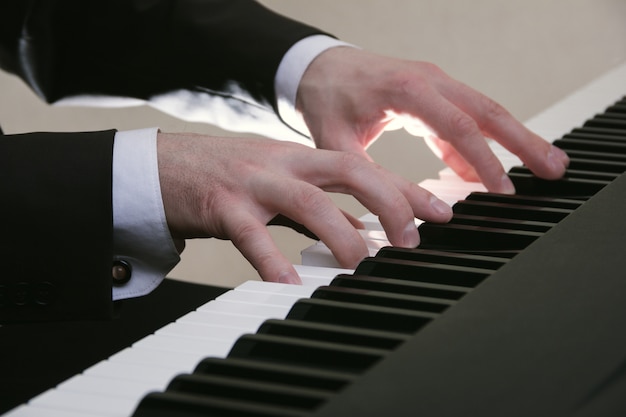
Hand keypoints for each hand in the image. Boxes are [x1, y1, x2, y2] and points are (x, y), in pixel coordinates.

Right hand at [157, 132, 451, 282]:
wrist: (163, 166)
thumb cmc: (227, 176)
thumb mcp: (279, 179)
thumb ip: (320, 201)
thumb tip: (362, 226)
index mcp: (301, 157)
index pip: (364, 167)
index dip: (405, 188)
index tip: (441, 211)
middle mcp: (284, 163)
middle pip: (348, 170)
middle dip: (388, 202)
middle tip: (409, 240)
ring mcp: (254, 182)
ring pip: (309, 202)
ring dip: (343, 234)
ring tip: (361, 264)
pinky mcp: (223, 206)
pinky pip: (254, 236)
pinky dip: (275, 263)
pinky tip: (290, 286)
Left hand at [296, 47, 569, 193]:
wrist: (316, 69)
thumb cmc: (326, 102)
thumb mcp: (340, 147)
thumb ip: (376, 182)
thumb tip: (412, 221)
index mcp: (408, 90)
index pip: (459, 126)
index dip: (486, 160)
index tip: (504, 191)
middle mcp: (429, 80)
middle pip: (487, 111)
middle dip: (524, 141)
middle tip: (555, 169)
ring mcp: (434, 83)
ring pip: (484, 110)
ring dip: (515, 138)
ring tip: (543, 166)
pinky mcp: (432, 93)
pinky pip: (464, 118)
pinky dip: (480, 144)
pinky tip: (484, 173)